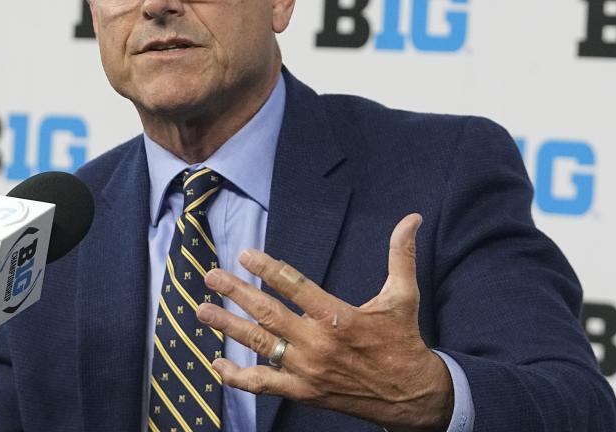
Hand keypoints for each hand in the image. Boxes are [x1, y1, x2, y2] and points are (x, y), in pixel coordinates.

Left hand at [195, 213, 452, 431]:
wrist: (411, 396)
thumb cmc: (403, 340)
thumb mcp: (404, 295)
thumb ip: (401, 255)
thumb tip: (412, 218)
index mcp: (339, 317)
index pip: (296, 287)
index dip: (268, 269)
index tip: (246, 255)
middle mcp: (319, 343)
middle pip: (268, 314)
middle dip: (236, 293)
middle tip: (211, 277)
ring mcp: (308, 370)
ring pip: (260, 345)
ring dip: (228, 327)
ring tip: (203, 311)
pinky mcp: (304, 392)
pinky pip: (263, 384)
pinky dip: (237, 376)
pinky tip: (217, 363)